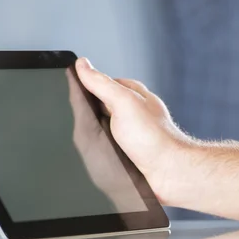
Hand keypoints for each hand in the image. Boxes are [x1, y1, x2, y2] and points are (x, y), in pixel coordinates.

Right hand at [75, 58, 191, 204]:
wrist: (169, 172)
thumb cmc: (154, 138)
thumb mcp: (123, 102)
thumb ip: (102, 84)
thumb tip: (82, 65)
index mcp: (133, 94)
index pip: (102, 83)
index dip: (85, 85)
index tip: (69, 88)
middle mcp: (133, 112)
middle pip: (100, 106)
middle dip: (88, 113)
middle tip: (80, 122)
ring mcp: (131, 133)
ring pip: (103, 128)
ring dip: (94, 134)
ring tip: (89, 141)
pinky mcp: (130, 152)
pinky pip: (108, 147)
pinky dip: (102, 149)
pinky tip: (99, 154)